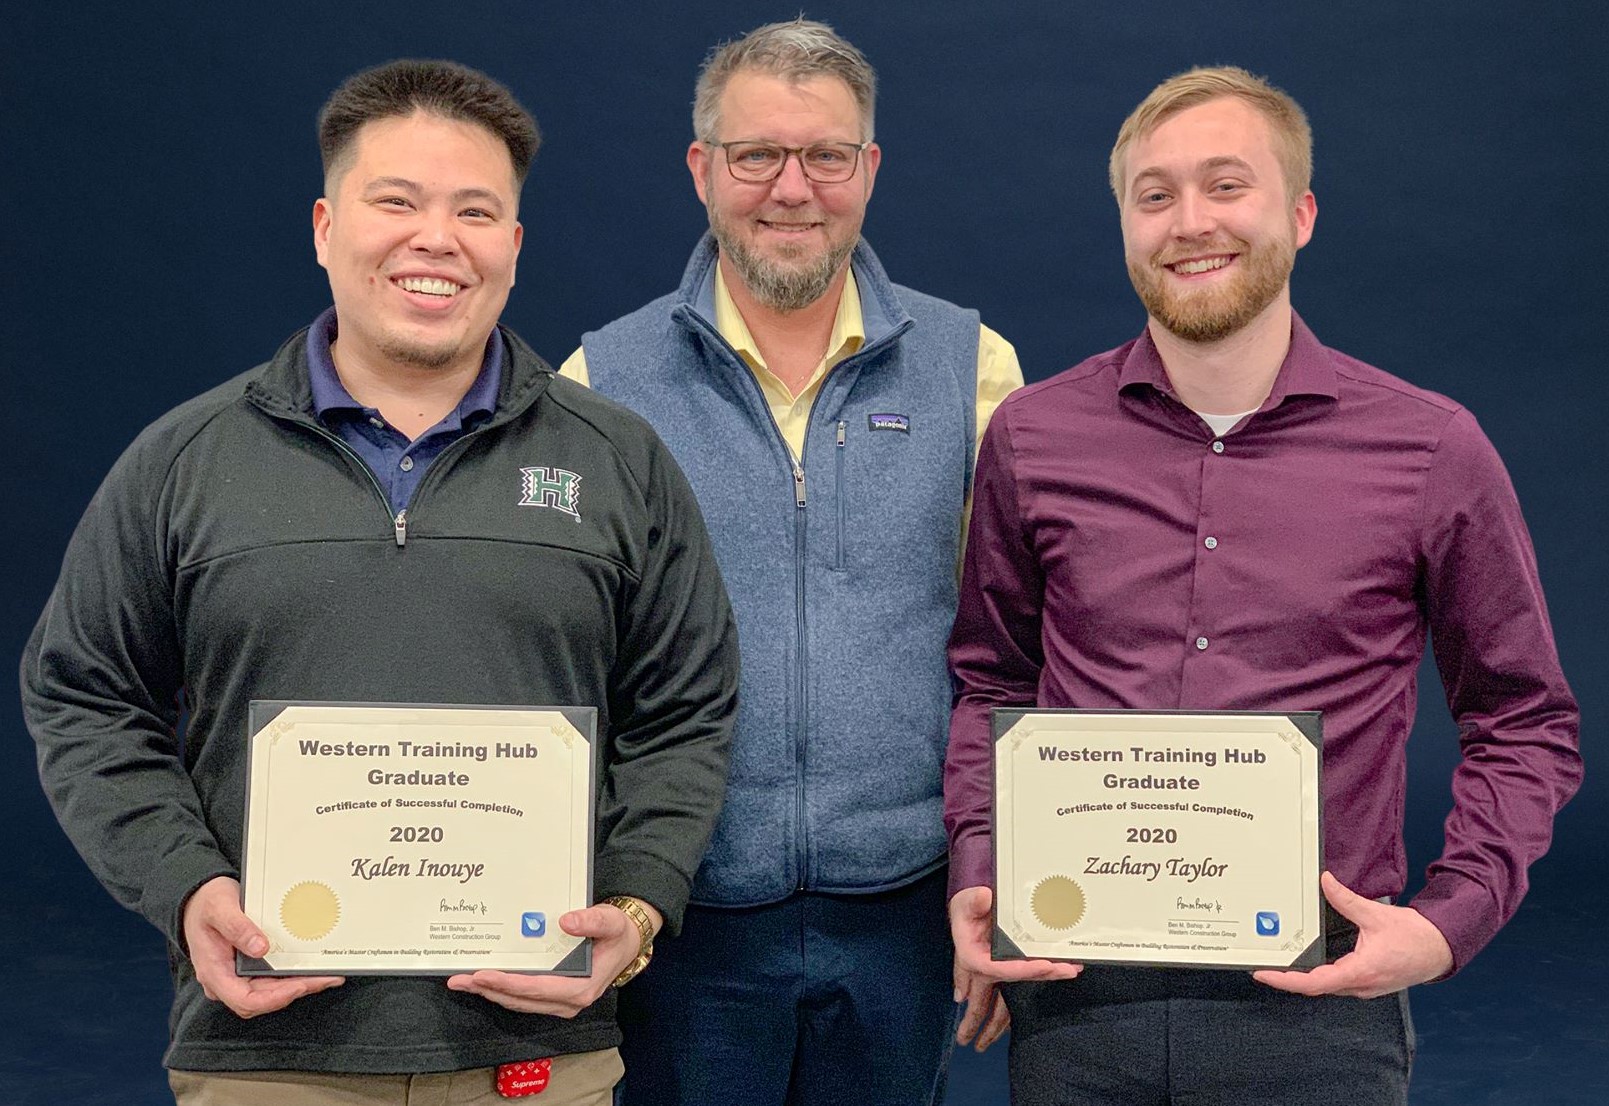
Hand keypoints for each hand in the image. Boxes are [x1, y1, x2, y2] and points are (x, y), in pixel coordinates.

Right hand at [181, 876, 343, 1017]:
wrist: (198, 900)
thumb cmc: (206, 904)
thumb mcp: (219, 908)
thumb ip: (237, 927)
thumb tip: (260, 948)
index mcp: (214, 972)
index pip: (245, 1000)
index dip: (275, 998)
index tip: (300, 985)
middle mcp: (224, 981)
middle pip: (263, 1000)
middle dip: (296, 991)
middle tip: (326, 979)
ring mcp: (235, 977)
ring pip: (269, 994)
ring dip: (298, 986)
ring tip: (326, 976)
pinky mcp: (246, 970)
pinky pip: (270, 981)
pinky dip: (291, 977)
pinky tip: (310, 969)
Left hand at [446, 899, 658, 1016]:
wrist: (626, 942)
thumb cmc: (617, 933)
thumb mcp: (611, 922)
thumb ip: (592, 920)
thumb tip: (565, 921)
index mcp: (580, 988)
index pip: (536, 989)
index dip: (507, 984)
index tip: (482, 975)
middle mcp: (568, 1002)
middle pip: (520, 999)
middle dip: (487, 990)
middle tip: (459, 979)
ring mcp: (559, 1002)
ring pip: (517, 1002)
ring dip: (489, 992)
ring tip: (463, 981)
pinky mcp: (552, 997)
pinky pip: (522, 998)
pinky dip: (501, 990)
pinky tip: (484, 981)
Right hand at [950, 886, 1082, 1034]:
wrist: (970, 911)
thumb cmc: (966, 909)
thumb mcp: (964, 903)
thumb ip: (973, 901)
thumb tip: (984, 897)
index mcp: (973, 957)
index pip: (997, 968)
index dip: (1021, 969)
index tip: (1043, 965)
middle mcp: (989, 966)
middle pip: (1018, 975)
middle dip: (1044, 974)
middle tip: (1067, 969)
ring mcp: (1002, 966)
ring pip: (1027, 975)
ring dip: (1050, 973)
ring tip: (1072, 967)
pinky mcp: (1012, 962)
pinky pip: (1031, 968)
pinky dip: (1048, 968)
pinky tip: (1065, 964)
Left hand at [1253, 871, 1453, 998]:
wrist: (1442, 948)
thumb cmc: (1416, 937)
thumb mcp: (1376, 915)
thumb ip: (1346, 899)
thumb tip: (1325, 882)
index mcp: (1360, 972)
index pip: (1314, 983)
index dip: (1286, 980)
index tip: (1264, 974)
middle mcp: (1360, 985)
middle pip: (1315, 987)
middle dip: (1288, 978)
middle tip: (1264, 966)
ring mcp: (1364, 987)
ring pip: (1326, 986)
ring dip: (1303, 978)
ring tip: (1279, 965)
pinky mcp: (1368, 983)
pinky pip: (1337, 983)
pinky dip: (1318, 975)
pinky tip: (1308, 964)